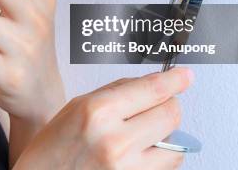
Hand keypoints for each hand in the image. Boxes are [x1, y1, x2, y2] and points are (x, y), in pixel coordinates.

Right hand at [13, 67, 193, 169]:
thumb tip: (149, 85)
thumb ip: (115, 93)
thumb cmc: (52, 148)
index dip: (175, 80)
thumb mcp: (76, 107)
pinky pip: (165, 167)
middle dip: (169, 106)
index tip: (185, 76)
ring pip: (175, 146)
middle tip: (159, 105)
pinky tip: (139, 152)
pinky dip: (160, 157)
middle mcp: (115, 140)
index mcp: (98, 111)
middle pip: (170, 114)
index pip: (153, 89)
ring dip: (167, 137)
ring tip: (144, 135)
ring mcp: (126, 167)